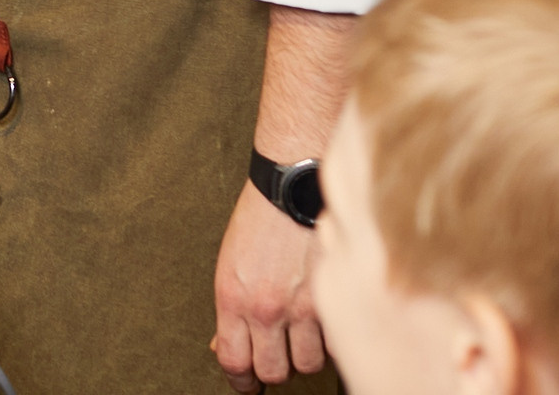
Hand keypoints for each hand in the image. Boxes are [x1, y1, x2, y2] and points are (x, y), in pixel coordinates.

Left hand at [212, 178, 326, 390]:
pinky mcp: (335, 298)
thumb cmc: (259, 218)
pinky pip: (335, 342)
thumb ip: (231, 310)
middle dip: (275, 368)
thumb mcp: (230, 264)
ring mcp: (303, 306)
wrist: (294, 183)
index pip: (234, 363)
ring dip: (307, 354)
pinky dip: (332, 338)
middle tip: (279, 355)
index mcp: (233, 299)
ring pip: (308, 364)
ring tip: (304, 334)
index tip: (248, 384)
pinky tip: (326, 321)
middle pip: (273, 372)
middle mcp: (266, 308)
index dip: (241, 381)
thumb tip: (222, 346)